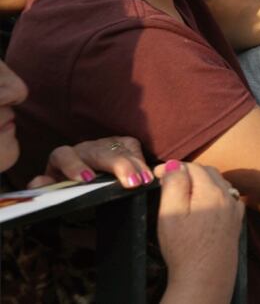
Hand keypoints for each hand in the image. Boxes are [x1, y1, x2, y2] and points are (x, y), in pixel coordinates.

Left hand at [28, 136, 151, 188]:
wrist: (86, 182)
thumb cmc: (70, 190)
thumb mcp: (56, 192)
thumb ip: (46, 188)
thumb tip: (37, 183)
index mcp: (62, 158)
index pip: (64, 155)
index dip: (74, 166)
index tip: (87, 179)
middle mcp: (84, 148)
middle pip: (100, 152)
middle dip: (118, 166)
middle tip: (131, 182)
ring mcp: (104, 143)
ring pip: (119, 150)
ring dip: (135, 165)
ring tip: (145, 180)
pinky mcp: (122, 142)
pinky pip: (132, 146)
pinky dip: (141, 159)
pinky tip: (148, 173)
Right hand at [157, 161, 243, 302]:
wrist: (204, 277)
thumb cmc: (184, 247)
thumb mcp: (171, 213)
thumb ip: (174, 184)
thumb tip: (174, 165)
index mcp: (211, 190)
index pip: (192, 167)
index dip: (172, 167)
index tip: (156, 174)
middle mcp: (227, 196)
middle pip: (208, 172)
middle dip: (188, 172)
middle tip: (168, 179)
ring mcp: (234, 209)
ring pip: (219, 183)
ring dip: (203, 181)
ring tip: (184, 188)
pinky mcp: (236, 221)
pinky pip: (227, 197)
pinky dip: (215, 193)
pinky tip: (206, 201)